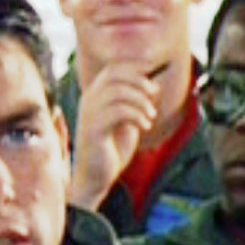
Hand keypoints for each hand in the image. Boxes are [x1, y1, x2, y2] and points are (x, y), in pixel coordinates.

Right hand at [68, 63, 160, 209]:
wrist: (97, 177)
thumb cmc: (113, 148)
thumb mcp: (127, 120)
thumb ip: (135, 102)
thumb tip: (153, 84)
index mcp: (95, 96)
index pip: (114, 69)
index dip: (135, 68)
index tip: (153, 78)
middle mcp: (89, 101)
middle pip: (114, 75)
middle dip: (139, 81)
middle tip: (154, 95)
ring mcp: (89, 114)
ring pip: (117, 92)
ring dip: (140, 101)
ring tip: (151, 116)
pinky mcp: (93, 130)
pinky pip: (118, 112)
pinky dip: (136, 116)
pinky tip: (145, 126)